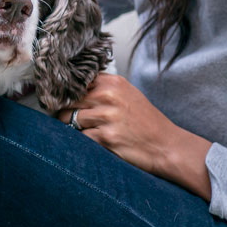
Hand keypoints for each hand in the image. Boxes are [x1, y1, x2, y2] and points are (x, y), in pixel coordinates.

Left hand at [55, 73, 214, 199]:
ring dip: (71, 127)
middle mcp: (109, 96)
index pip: (76, 81)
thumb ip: (102, 89)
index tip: (60, 100)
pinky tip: (94, 142)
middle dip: (63, 110)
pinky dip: (82, 142)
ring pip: (69, 119)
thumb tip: (70, 91)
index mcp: (114, 82)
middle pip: (68, 100)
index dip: (65, 92)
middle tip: (66, 119)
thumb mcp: (127, 95)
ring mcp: (106, 116)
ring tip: (84, 132)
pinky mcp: (105, 137)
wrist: (166, 145)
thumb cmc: (146, 122)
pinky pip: (79, 137)